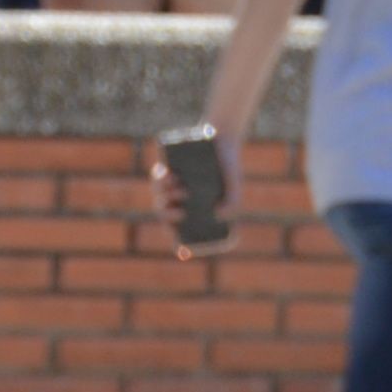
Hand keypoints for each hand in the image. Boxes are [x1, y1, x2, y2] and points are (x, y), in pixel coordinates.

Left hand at [153, 136, 235, 260]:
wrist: (224, 139)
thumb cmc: (228, 167)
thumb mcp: (233, 187)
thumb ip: (232, 203)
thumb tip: (218, 216)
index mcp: (192, 206)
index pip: (180, 227)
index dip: (179, 241)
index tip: (183, 252)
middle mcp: (178, 196)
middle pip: (165, 211)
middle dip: (168, 214)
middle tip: (181, 212)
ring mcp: (171, 182)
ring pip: (159, 195)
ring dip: (165, 194)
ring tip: (180, 187)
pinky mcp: (167, 165)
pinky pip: (157, 176)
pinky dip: (159, 177)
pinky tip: (167, 175)